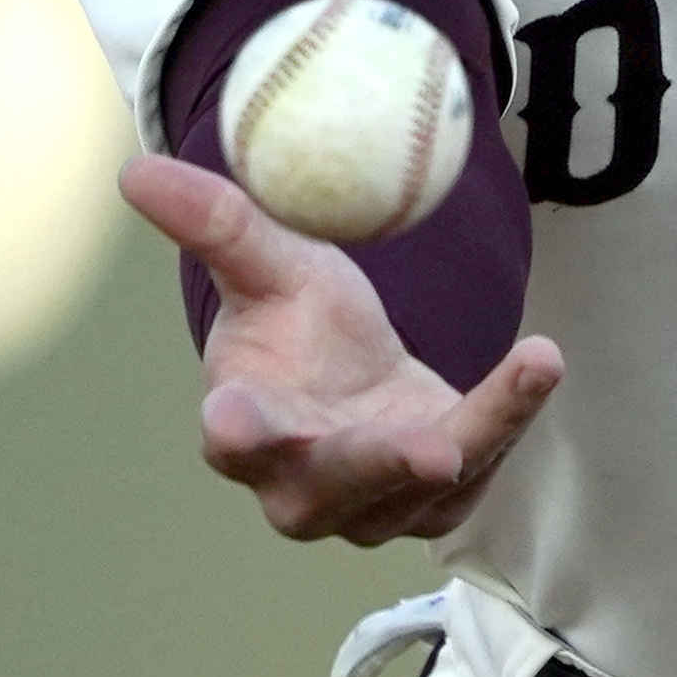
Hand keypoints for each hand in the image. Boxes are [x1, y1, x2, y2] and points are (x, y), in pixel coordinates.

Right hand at [118, 152, 563, 545]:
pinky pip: (481, 460)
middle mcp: (301, 485)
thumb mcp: (268, 263)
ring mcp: (372, 508)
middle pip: (334, 485)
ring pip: (424, 480)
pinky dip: (512, 411)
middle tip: (430, 448)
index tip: (232, 422)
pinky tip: (541, 361)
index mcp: (246, 424)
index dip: (237, 431)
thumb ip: (214, 223)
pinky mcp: (435, 504)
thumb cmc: (297, 326)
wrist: (360, 381)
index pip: (235, 435)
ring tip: (533, 365)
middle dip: (379, 465)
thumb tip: (135, 168)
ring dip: (484, 426)